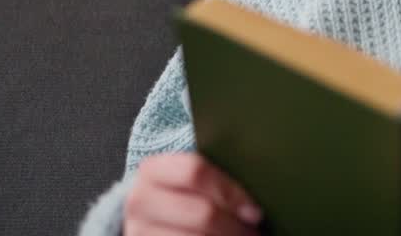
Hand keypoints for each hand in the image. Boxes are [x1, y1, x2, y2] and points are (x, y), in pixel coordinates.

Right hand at [124, 152, 263, 235]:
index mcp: (152, 170)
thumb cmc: (183, 195)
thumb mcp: (190, 179)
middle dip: (235, 226)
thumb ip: (214, 175)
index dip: (230, 192)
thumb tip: (261, 181)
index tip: (254, 211)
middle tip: (255, 231)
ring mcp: (139, 229)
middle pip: (202, 213)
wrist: (150, 219)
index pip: (195, 171)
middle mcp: (140, 200)